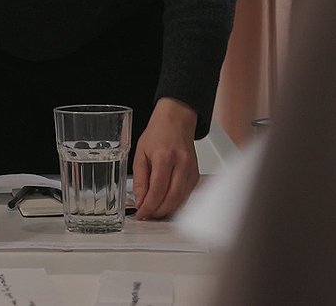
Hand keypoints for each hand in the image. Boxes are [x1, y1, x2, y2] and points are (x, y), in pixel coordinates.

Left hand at [131, 97, 199, 218]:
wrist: (176, 121)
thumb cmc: (157, 133)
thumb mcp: (140, 153)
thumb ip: (139, 179)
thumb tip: (140, 200)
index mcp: (164, 158)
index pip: (157, 190)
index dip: (149, 206)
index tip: (141, 213)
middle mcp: (181, 165)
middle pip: (172, 199)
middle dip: (158, 211)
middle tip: (147, 214)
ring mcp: (191, 170)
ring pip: (181, 200)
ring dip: (167, 210)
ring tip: (155, 211)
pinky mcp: (196, 175)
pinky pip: (187, 195)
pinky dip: (177, 203)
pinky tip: (166, 203)